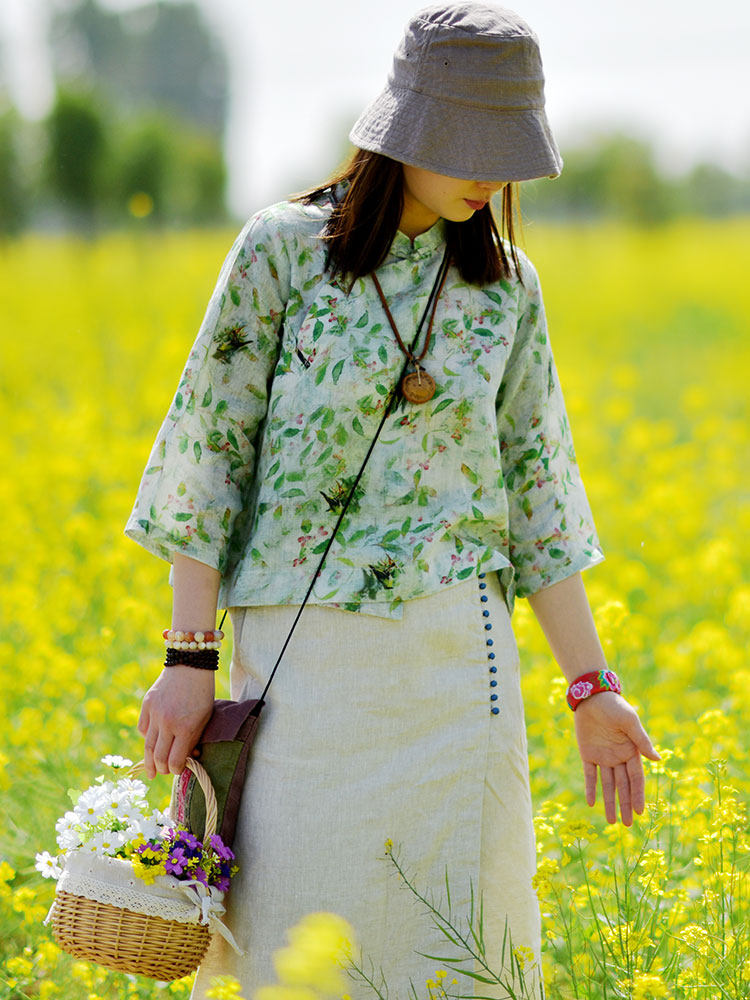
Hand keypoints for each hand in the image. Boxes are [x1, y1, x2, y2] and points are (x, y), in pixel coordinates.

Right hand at [138, 666, 214, 778]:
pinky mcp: (146, 705)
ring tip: (151, 770)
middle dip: (161, 769)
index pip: (175, 760)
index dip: (175, 769)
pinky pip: (142, 728)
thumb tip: (186, 758)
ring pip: (147, 745)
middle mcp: (168, 723)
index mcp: (186, 727)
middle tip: (163, 773)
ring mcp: (155, 713)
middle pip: (158, 757)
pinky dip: (146, 737)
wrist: (190, 666)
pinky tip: (151, 742)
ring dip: (149, 760)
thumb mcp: (204, 718)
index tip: (177, 771)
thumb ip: (193, 739)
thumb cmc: (202, 693)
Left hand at [574, 691, 659, 825]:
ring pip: (608, 785)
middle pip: (623, 786)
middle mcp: (619, 757)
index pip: (636, 779)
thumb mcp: (630, 721)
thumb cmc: (614, 706)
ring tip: (612, 821)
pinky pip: (590, 775)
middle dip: (626, 805)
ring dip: (610, 802)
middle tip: (627, 825)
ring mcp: (603, 757)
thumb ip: (641, 741)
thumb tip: (658, 759)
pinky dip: (591, 788)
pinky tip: (591, 803)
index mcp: (631, 751)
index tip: (640, 812)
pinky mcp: (587, 754)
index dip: (638, 795)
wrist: (592, 696)